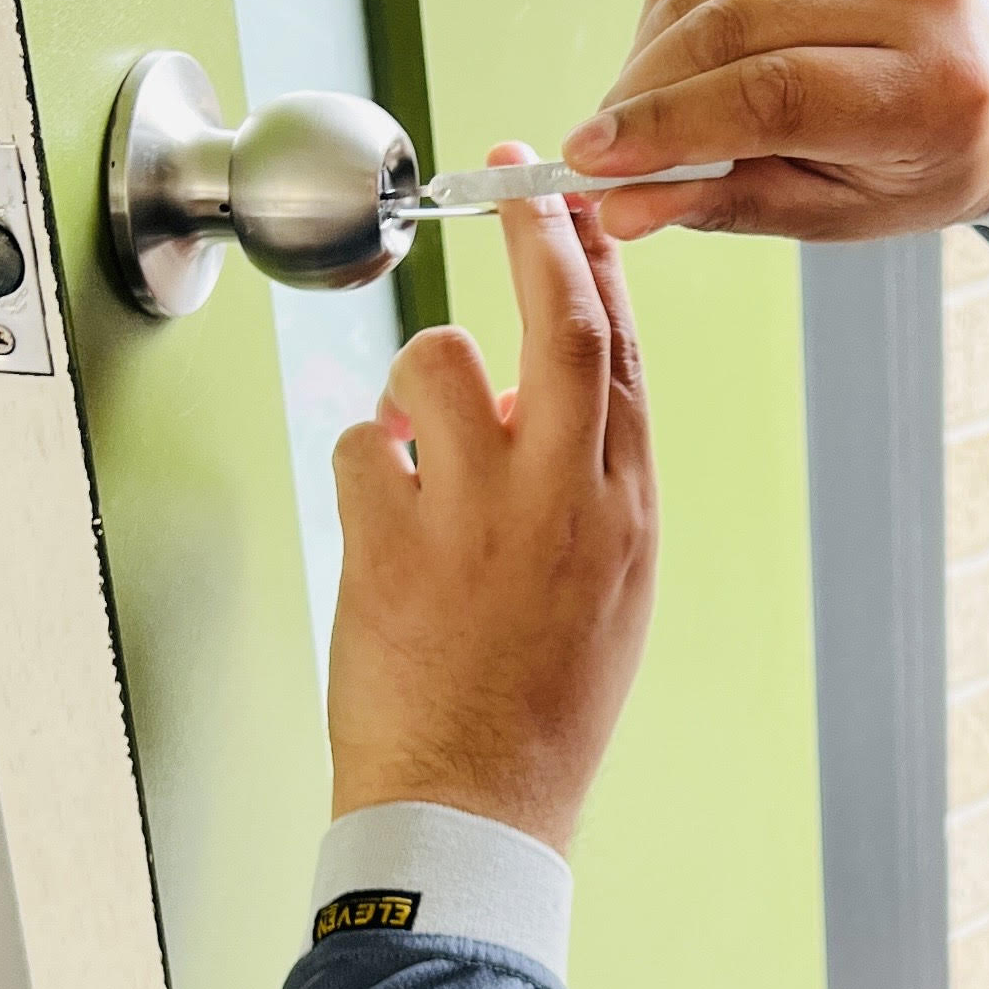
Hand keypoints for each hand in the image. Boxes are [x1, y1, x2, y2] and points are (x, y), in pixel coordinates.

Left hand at [325, 152, 657, 852]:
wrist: (475, 810)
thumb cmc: (538, 709)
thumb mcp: (609, 592)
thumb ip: (588, 487)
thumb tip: (536, 398)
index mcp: (627, 513)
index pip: (625, 354)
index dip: (600, 264)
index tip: (578, 205)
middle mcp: (565, 503)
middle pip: (560, 323)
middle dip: (538, 234)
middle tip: (515, 178)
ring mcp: (478, 519)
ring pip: (438, 365)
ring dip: (417, 386)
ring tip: (416, 449)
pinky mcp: (393, 543)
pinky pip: (361, 444)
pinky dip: (363, 466)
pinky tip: (381, 522)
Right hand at [561, 0, 988, 241]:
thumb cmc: (916, 167)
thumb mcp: (838, 211)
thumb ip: (728, 203)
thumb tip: (618, 207)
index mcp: (932, 87)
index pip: (774, 95)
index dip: (668, 125)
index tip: (589, 161)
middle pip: (733, 27)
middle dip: (643, 91)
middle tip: (597, 147)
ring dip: (648, 53)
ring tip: (638, 113)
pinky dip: (674, 11)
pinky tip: (673, 60)